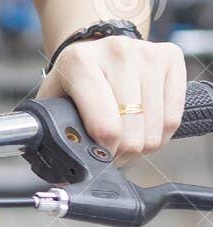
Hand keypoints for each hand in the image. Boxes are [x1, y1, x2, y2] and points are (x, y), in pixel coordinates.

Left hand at [34, 35, 187, 157]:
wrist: (95, 49)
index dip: (105, 151)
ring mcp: (145, 53)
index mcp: (78, 62)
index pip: (105, 127)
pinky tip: (145, 127)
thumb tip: (60, 177)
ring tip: (127, 137)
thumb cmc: (75, 79)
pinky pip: (174, 117)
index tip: (100, 153)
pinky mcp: (170, 57)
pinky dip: (161, 133)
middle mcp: (115, 52)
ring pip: (156, 128)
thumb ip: (52, 132)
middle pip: (132, 133)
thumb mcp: (54, 100)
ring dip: (143, 145)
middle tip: (112, 148)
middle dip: (122, 151)